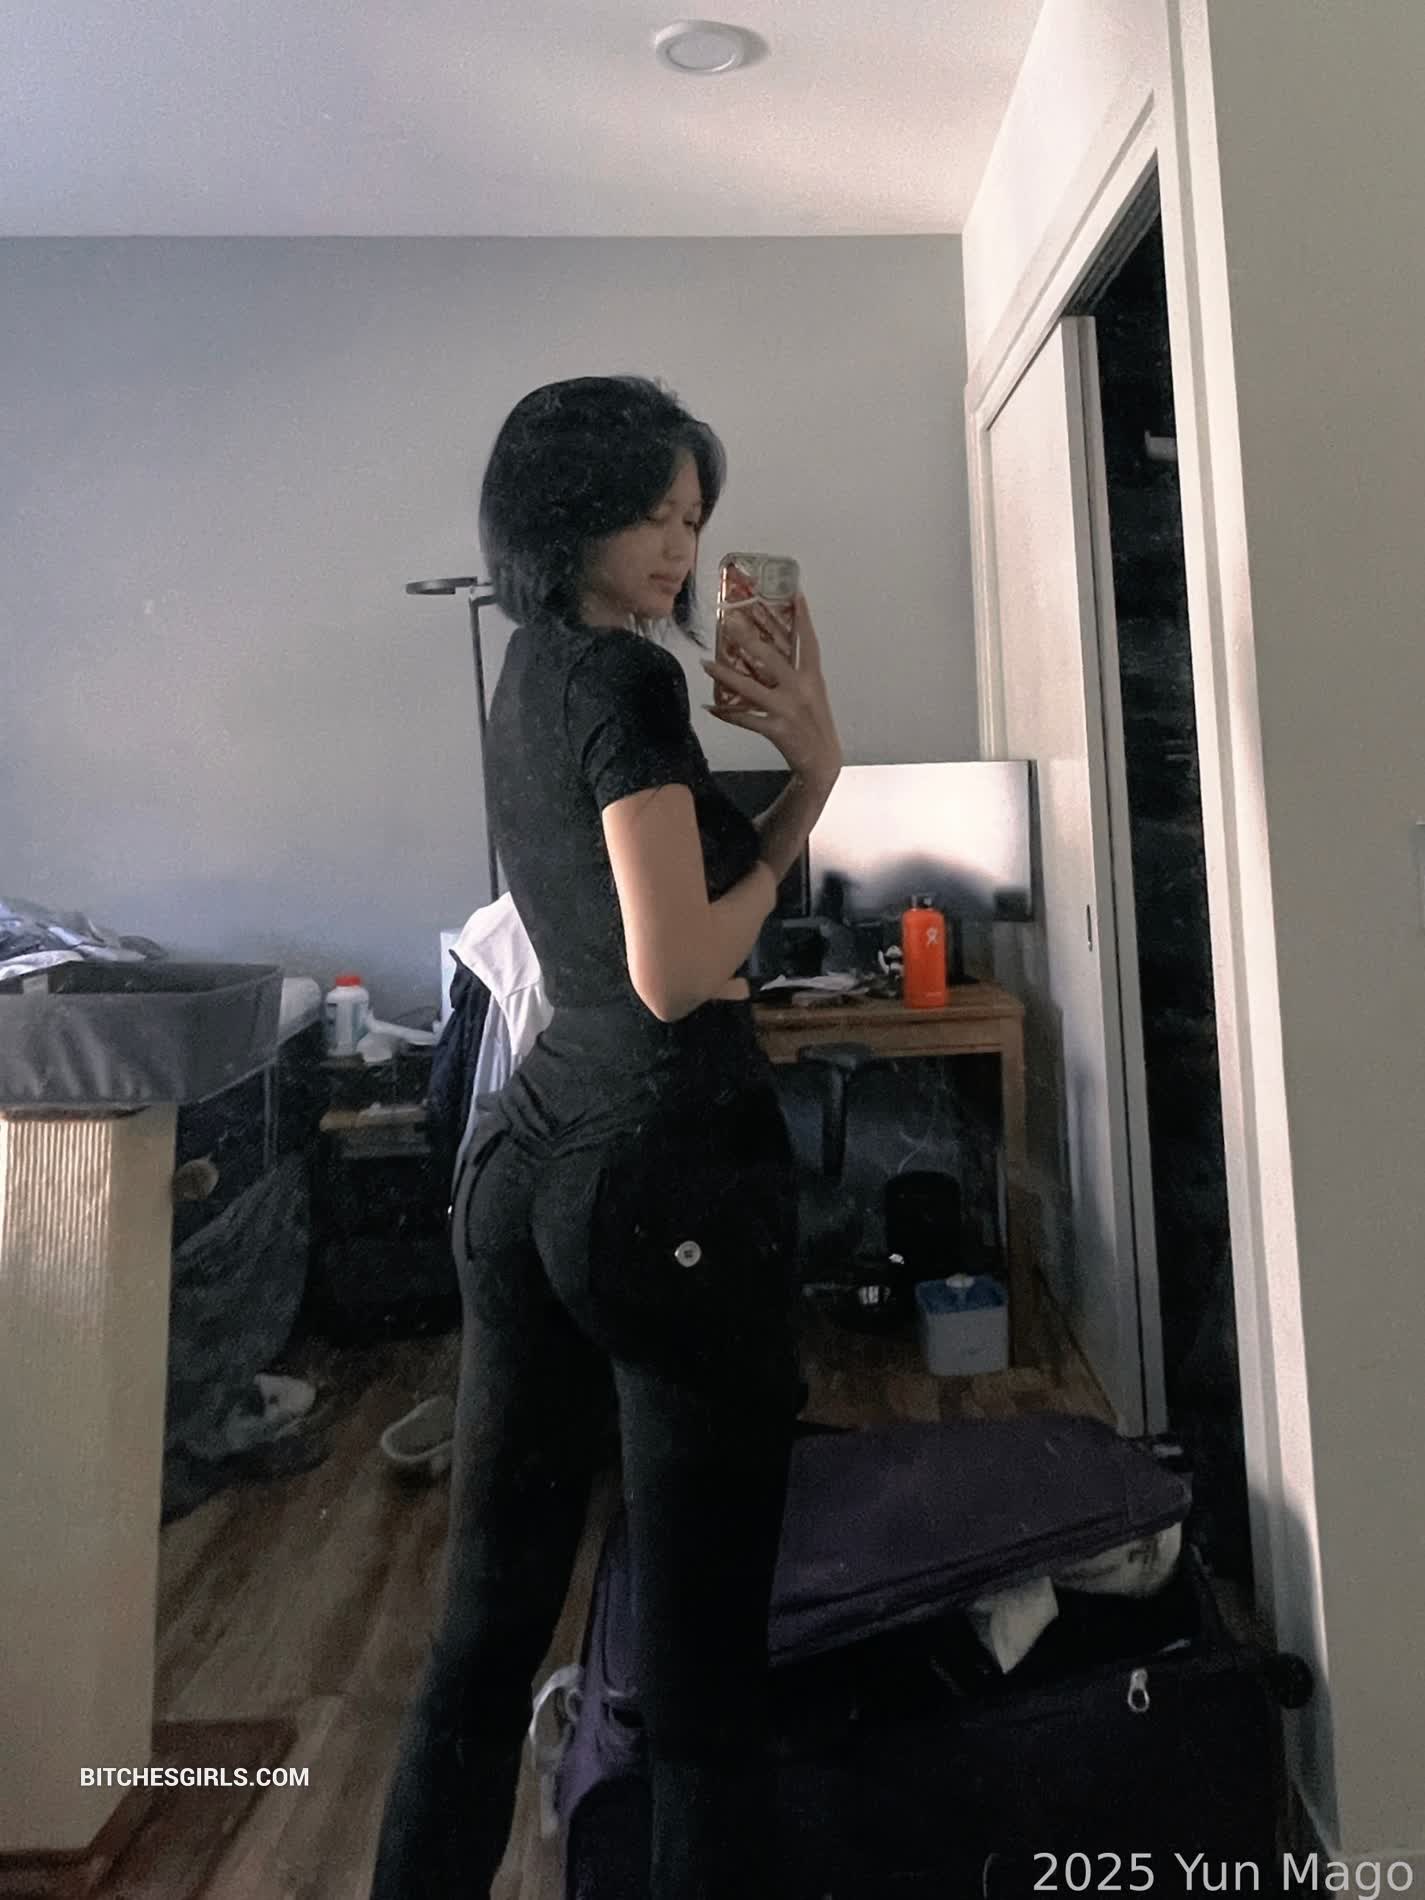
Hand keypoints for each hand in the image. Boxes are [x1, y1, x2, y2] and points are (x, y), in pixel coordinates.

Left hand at [701, 594, 841, 792]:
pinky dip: (727, 714)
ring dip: (725, 675)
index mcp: (813, 677)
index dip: (803, 618)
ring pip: (751, 688)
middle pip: (772, 658)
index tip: (795, 593)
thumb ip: (795, 671)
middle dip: (750, 638)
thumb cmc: (814, 721)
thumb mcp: (812, 692)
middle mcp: (801, 689)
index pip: (808, 642)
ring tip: (705, 663)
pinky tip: (710, 706)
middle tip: (730, 620)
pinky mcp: (776, 729)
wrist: (822, 761)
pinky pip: (745, 719)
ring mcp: (788, 709)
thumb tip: (769, 648)